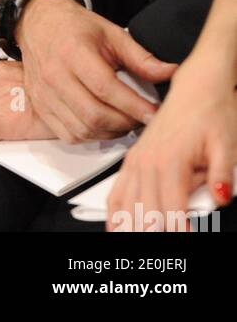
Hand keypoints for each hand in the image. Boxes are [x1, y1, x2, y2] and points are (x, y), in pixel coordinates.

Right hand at [17, 0, 174, 141]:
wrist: (40, 23)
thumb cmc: (74, 27)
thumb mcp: (111, 34)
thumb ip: (141, 57)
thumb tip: (169, 72)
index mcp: (72, 52)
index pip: (105, 88)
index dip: (133, 105)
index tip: (154, 112)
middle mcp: (55, 75)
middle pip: (94, 114)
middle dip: (126, 122)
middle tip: (142, 118)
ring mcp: (45, 94)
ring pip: (83, 129)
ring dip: (111, 132)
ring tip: (125, 121)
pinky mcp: (41, 107)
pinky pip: (69, 135)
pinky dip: (91, 136)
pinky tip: (103, 125)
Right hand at [106, 53, 236, 231]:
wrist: (197, 88)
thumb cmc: (212, 113)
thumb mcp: (227, 143)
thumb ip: (223, 173)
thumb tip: (222, 197)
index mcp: (171, 159)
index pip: (172, 208)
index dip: (179, 230)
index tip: (187, 238)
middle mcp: (148, 161)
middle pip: (146, 210)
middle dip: (151, 233)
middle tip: (158, 252)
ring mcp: (137, 160)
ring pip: (127, 203)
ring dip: (128, 226)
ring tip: (130, 243)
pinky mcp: (133, 159)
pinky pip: (117, 190)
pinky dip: (114, 211)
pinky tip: (114, 225)